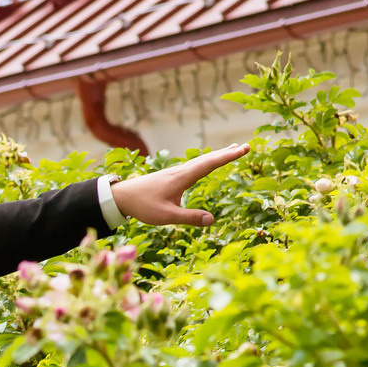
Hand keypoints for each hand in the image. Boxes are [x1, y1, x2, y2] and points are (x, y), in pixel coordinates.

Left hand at [110, 142, 252, 227]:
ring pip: (201, 160)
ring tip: (231, 149)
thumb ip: (189, 218)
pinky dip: (206, 161)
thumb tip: (212, 220)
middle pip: (208, 159)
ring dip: (217, 155)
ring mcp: (176, 172)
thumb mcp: (166, 216)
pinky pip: (194, 165)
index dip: (228, 157)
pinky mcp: (171, 176)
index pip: (210, 164)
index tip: (244, 149)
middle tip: (245, 146)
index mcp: (182, 177)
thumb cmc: (143, 206)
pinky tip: (206, 163)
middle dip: (227, 153)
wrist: (121, 196)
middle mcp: (181, 171)